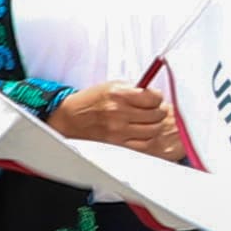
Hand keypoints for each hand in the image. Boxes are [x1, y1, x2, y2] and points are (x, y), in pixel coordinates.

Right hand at [48, 82, 186, 160]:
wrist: (71, 118)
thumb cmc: (91, 101)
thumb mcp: (112, 86)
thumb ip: (134, 89)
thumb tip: (154, 93)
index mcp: (119, 94)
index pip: (153, 97)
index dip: (158, 97)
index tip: (155, 98)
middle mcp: (119, 113)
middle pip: (156, 115)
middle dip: (159, 111)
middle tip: (155, 109)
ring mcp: (119, 131)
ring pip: (153, 131)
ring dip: (155, 125)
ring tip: (149, 121)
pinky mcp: (118, 144)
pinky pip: (144, 144)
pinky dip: (148, 138)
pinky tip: (143, 132)